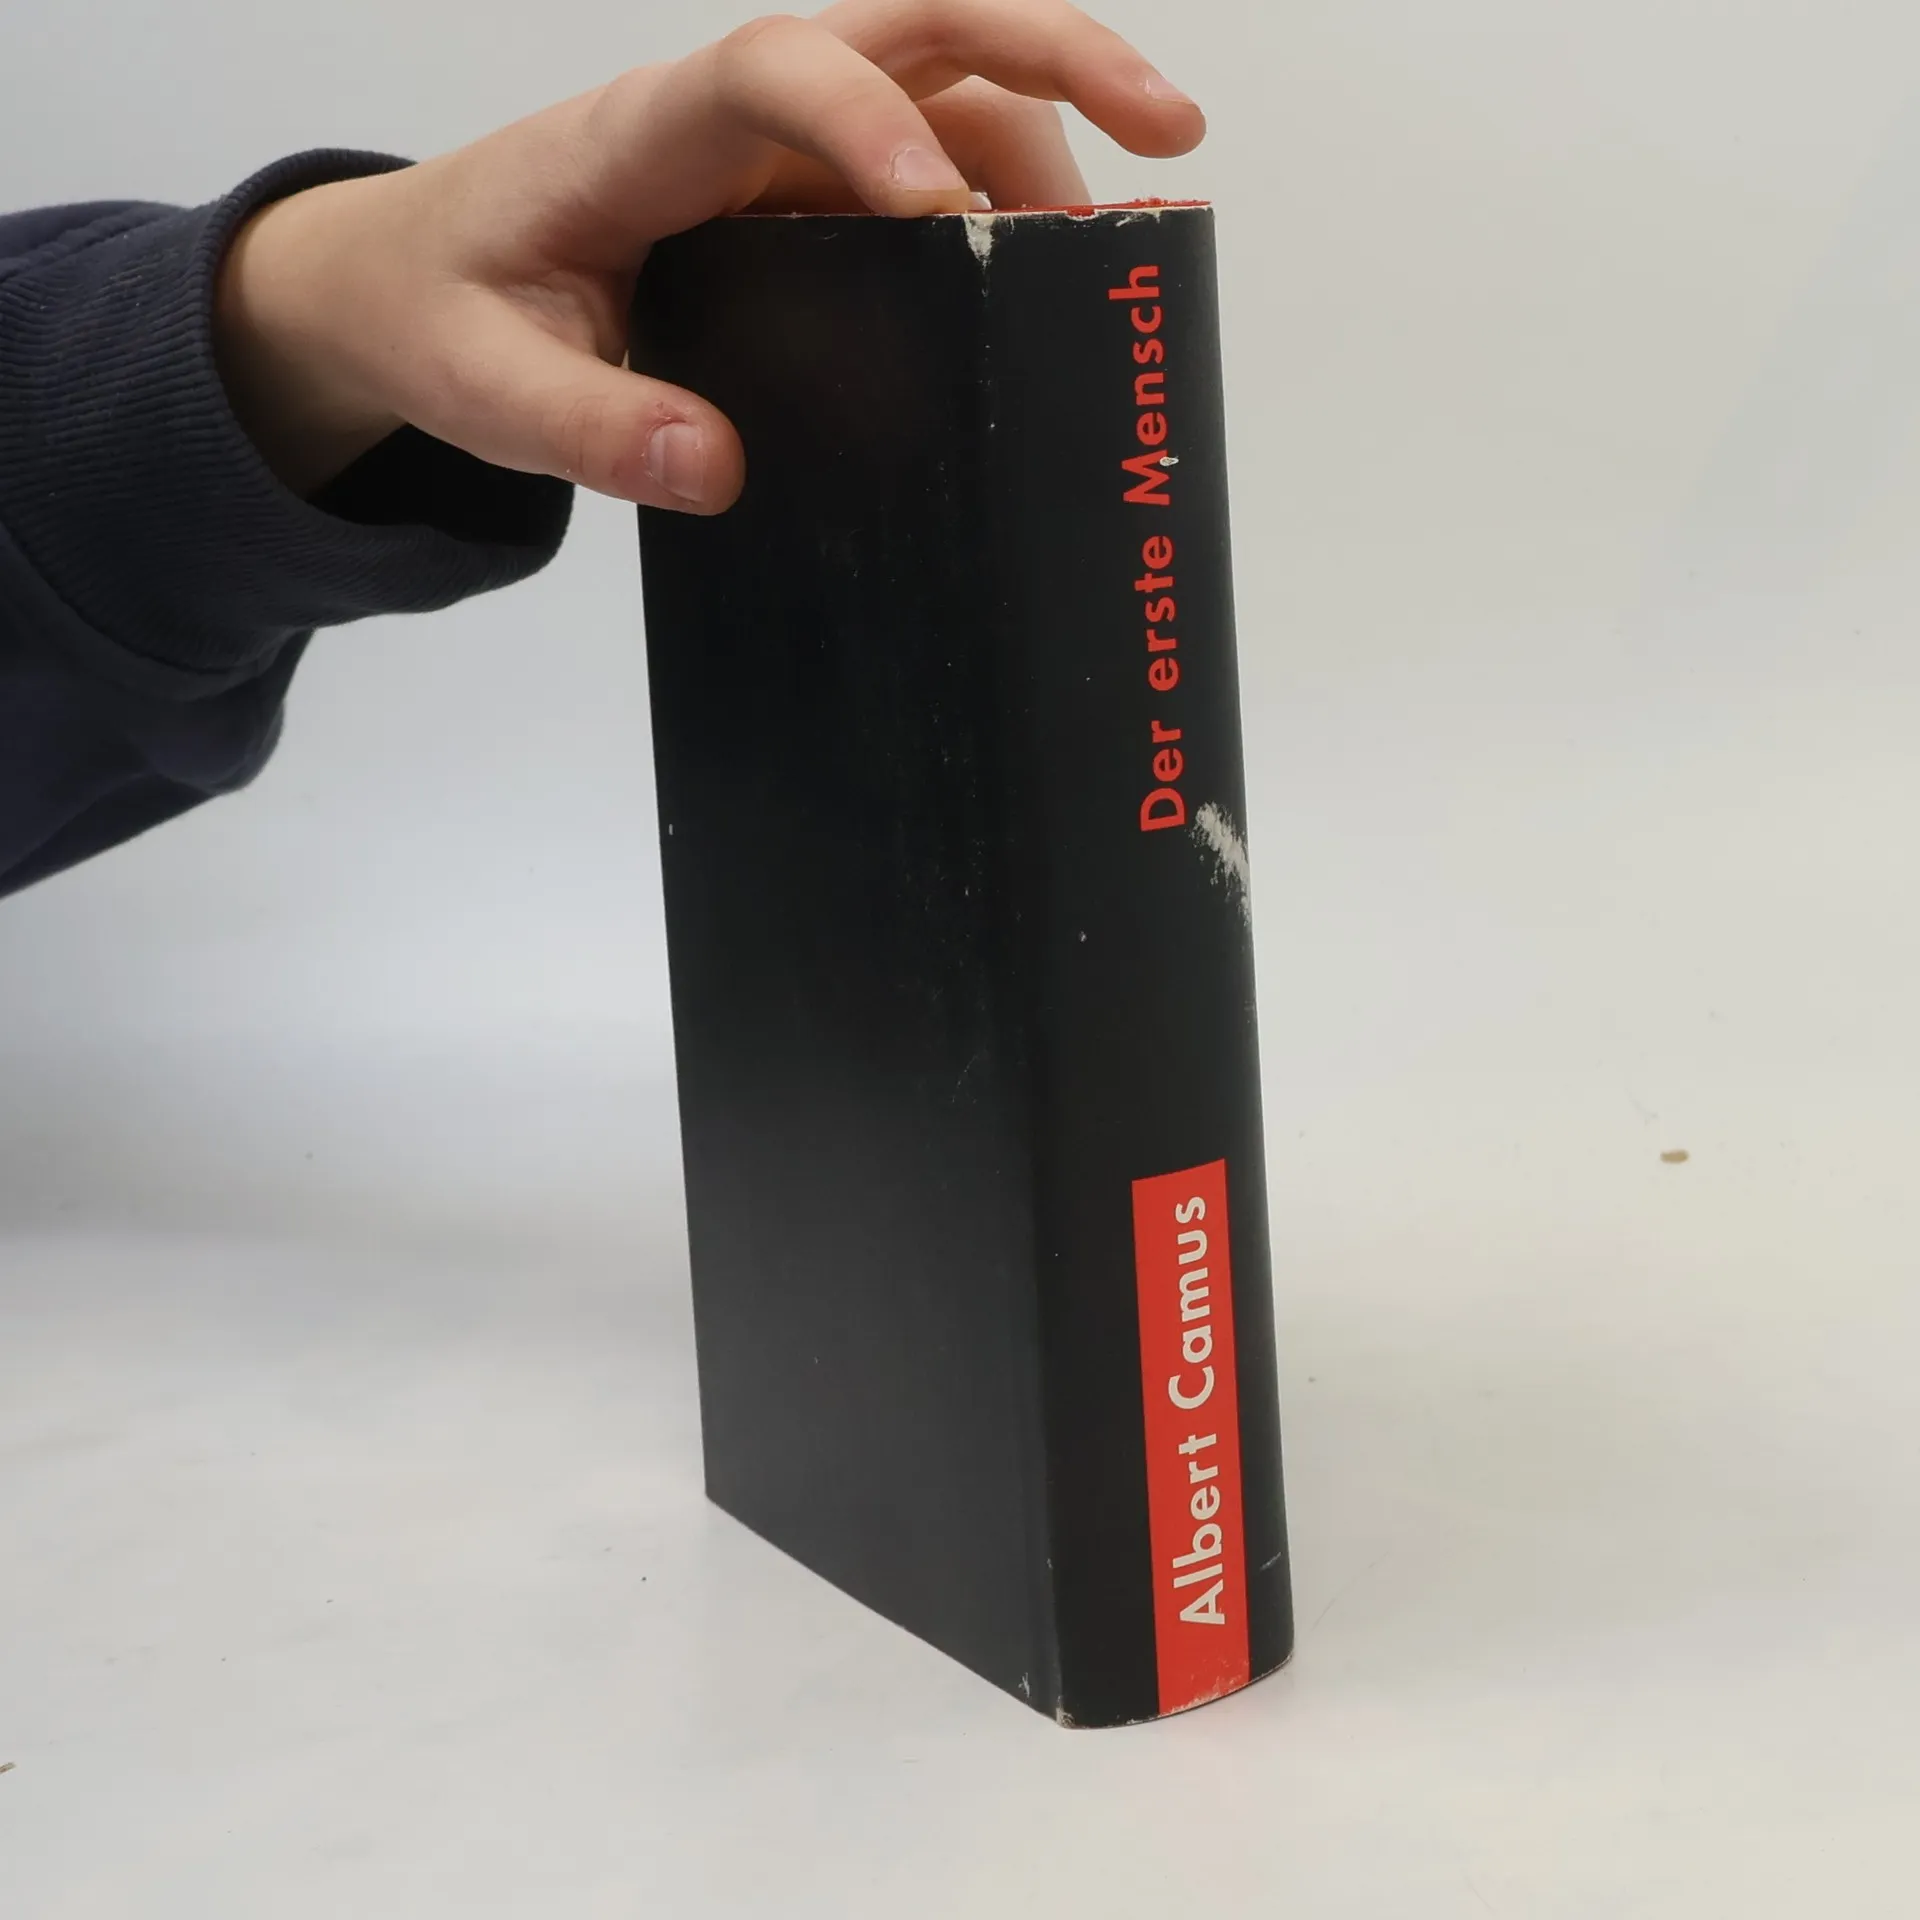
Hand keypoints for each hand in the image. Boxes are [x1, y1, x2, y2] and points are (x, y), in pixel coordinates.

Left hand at [213, 0, 1203, 508]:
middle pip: (916, 26)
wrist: (410, 279)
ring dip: (1051, 141)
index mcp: (646, 131)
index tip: (939, 216)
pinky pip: (925, 172)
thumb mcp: (482, 381)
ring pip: (945, 93)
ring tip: (1121, 248)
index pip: (773, 69)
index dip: (867, 120)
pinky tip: (1052, 274)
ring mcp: (777, 154)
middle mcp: (732, 114)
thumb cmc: (440, 307)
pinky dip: (1005, 206)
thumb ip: (584, 427)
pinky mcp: (799, 202)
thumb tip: (718, 468)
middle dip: (1053, 57)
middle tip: (1171, 132)